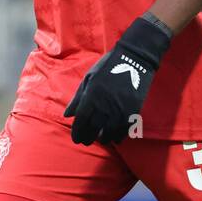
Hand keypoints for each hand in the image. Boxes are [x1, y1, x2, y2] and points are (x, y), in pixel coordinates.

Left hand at [64, 16, 170, 144]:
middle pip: (92, 130)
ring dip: (102, 138)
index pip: (81, 121)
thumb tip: (67, 115)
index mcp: (91, 97)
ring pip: (108, 134)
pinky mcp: (132, 112)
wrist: (134, 60)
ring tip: (99, 138)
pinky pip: (123, 131)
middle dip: (87, 138)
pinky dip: (117, 137)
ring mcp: (119, 111)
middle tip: (85, 140)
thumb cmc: (108, 67)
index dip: (77, 132)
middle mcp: (104, 106)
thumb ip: (77, 98)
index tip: (76, 138)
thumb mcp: (89, 78)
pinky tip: (113, 137)